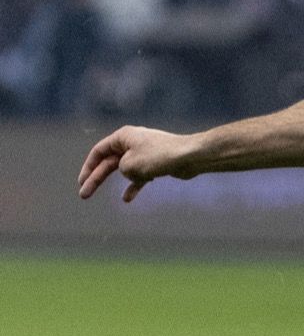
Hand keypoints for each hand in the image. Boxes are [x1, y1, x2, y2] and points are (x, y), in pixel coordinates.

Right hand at [77, 126, 197, 201]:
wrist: (190, 156)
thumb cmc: (159, 157)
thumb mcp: (129, 164)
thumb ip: (120, 168)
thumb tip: (129, 173)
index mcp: (123, 136)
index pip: (99, 151)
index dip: (88, 167)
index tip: (81, 182)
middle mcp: (132, 142)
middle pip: (108, 162)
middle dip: (95, 178)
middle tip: (83, 195)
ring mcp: (144, 153)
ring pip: (122, 169)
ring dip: (110, 182)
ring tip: (95, 196)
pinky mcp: (156, 163)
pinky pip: (140, 176)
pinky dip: (133, 186)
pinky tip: (127, 199)